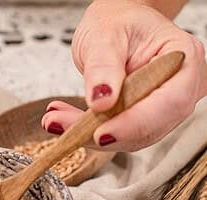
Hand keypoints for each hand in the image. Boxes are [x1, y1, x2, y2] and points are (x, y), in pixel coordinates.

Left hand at [41, 0, 206, 150]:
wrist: (115, 27)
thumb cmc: (118, 21)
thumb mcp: (105, 35)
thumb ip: (103, 67)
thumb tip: (102, 100)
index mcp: (184, 59)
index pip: (169, 102)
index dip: (134, 124)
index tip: (101, 133)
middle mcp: (180, 88)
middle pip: (149, 127)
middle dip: (103, 132)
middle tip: (61, 125)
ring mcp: (163, 108)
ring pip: (129, 138)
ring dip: (88, 134)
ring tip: (56, 119)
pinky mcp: (142, 120)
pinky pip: (116, 134)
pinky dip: (87, 132)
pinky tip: (64, 120)